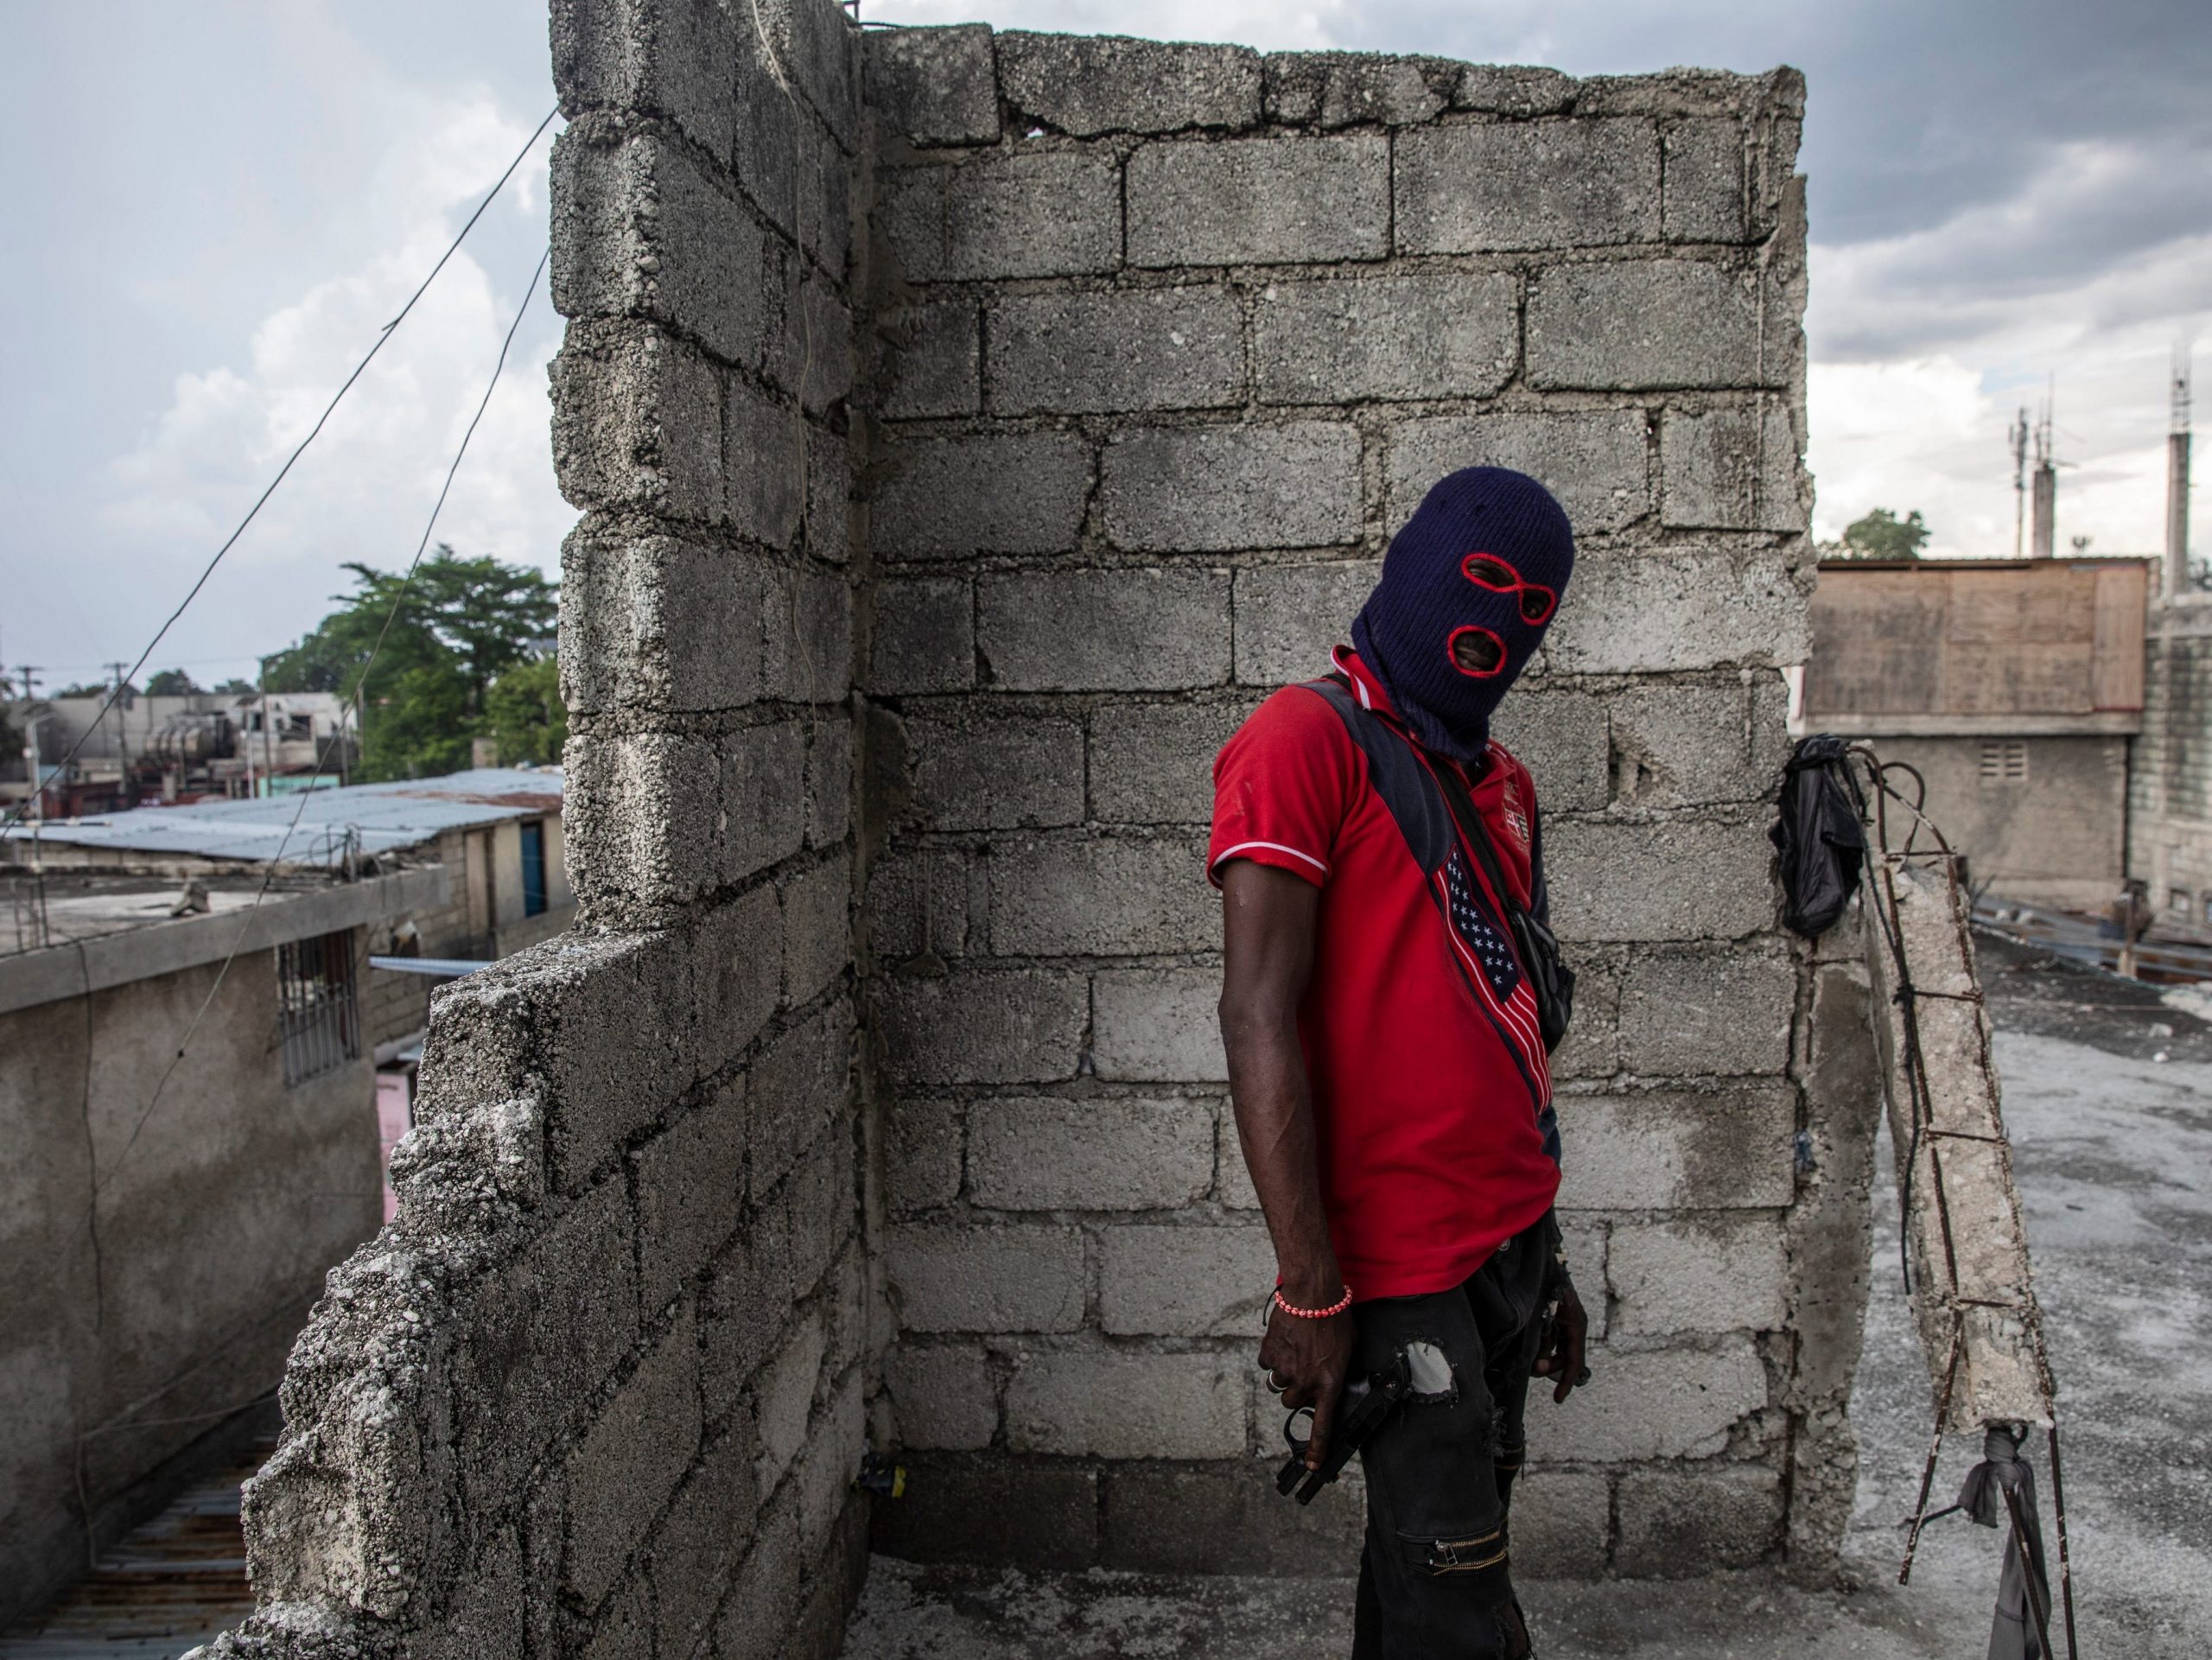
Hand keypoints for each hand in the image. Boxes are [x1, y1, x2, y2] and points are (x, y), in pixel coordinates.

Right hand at [1258, 1297, 1356, 1468]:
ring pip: (1278, 1383)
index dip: (1316, 1449)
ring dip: (1285, 1371)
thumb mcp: (1348, 1348)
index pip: (1322, 1425)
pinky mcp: (1269, 1354)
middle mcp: (1305, 1382)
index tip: (1311, 1464)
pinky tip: (1285, 1339)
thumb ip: (1338, 1370)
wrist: (1313, 1294)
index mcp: (1329, 1383)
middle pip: (1292, 1402)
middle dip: (1296, 1389)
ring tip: (1295, 1348)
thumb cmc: (1335, 1317)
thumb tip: (1331, 1378)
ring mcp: (1285, 1369)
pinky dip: (1273, 1355)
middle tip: (1303, 1368)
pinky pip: (1267, 1363)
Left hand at [1532, 1280, 1588, 1403]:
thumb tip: (1539, 1365)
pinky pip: (1551, 1337)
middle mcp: (1573, 1324)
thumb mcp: (1546, 1313)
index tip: (1558, 1400)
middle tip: (1534, 1370)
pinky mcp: (1555, 1316)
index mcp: (1576, 1323)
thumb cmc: (1546, 1283)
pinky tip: (1532, 1343)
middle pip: (1566, 1357)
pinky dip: (1542, 1343)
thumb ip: (1544, 1338)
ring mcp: (1564, 1320)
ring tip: (1531, 1355)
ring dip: (1544, 1355)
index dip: (1567, 1382)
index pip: (1575, 1361)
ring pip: (1557, 1348)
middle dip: (1551, 1367)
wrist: (1543, 1259)